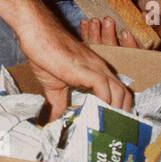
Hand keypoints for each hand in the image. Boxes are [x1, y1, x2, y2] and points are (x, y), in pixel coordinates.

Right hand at [17, 15, 131, 118]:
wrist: (36, 32)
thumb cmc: (43, 52)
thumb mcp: (52, 84)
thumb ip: (57, 102)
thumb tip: (52, 120)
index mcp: (95, 71)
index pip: (117, 92)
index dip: (117, 108)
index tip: (110, 124)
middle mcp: (100, 69)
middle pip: (124, 94)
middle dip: (121, 114)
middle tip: (111, 130)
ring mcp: (95, 68)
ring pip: (120, 92)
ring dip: (115, 111)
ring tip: (106, 126)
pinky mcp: (87, 69)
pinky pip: (105, 89)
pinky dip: (104, 104)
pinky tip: (95, 114)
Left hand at [79, 12, 160, 49]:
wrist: (143, 22)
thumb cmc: (152, 24)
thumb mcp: (158, 22)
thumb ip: (154, 20)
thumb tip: (147, 16)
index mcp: (139, 53)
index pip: (134, 53)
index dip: (130, 44)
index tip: (126, 32)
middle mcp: (123, 56)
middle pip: (113, 50)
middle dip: (109, 35)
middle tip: (108, 20)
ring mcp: (109, 52)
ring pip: (100, 48)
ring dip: (95, 34)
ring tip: (94, 20)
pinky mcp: (99, 47)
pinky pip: (90, 43)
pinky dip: (86, 33)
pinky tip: (84, 22)